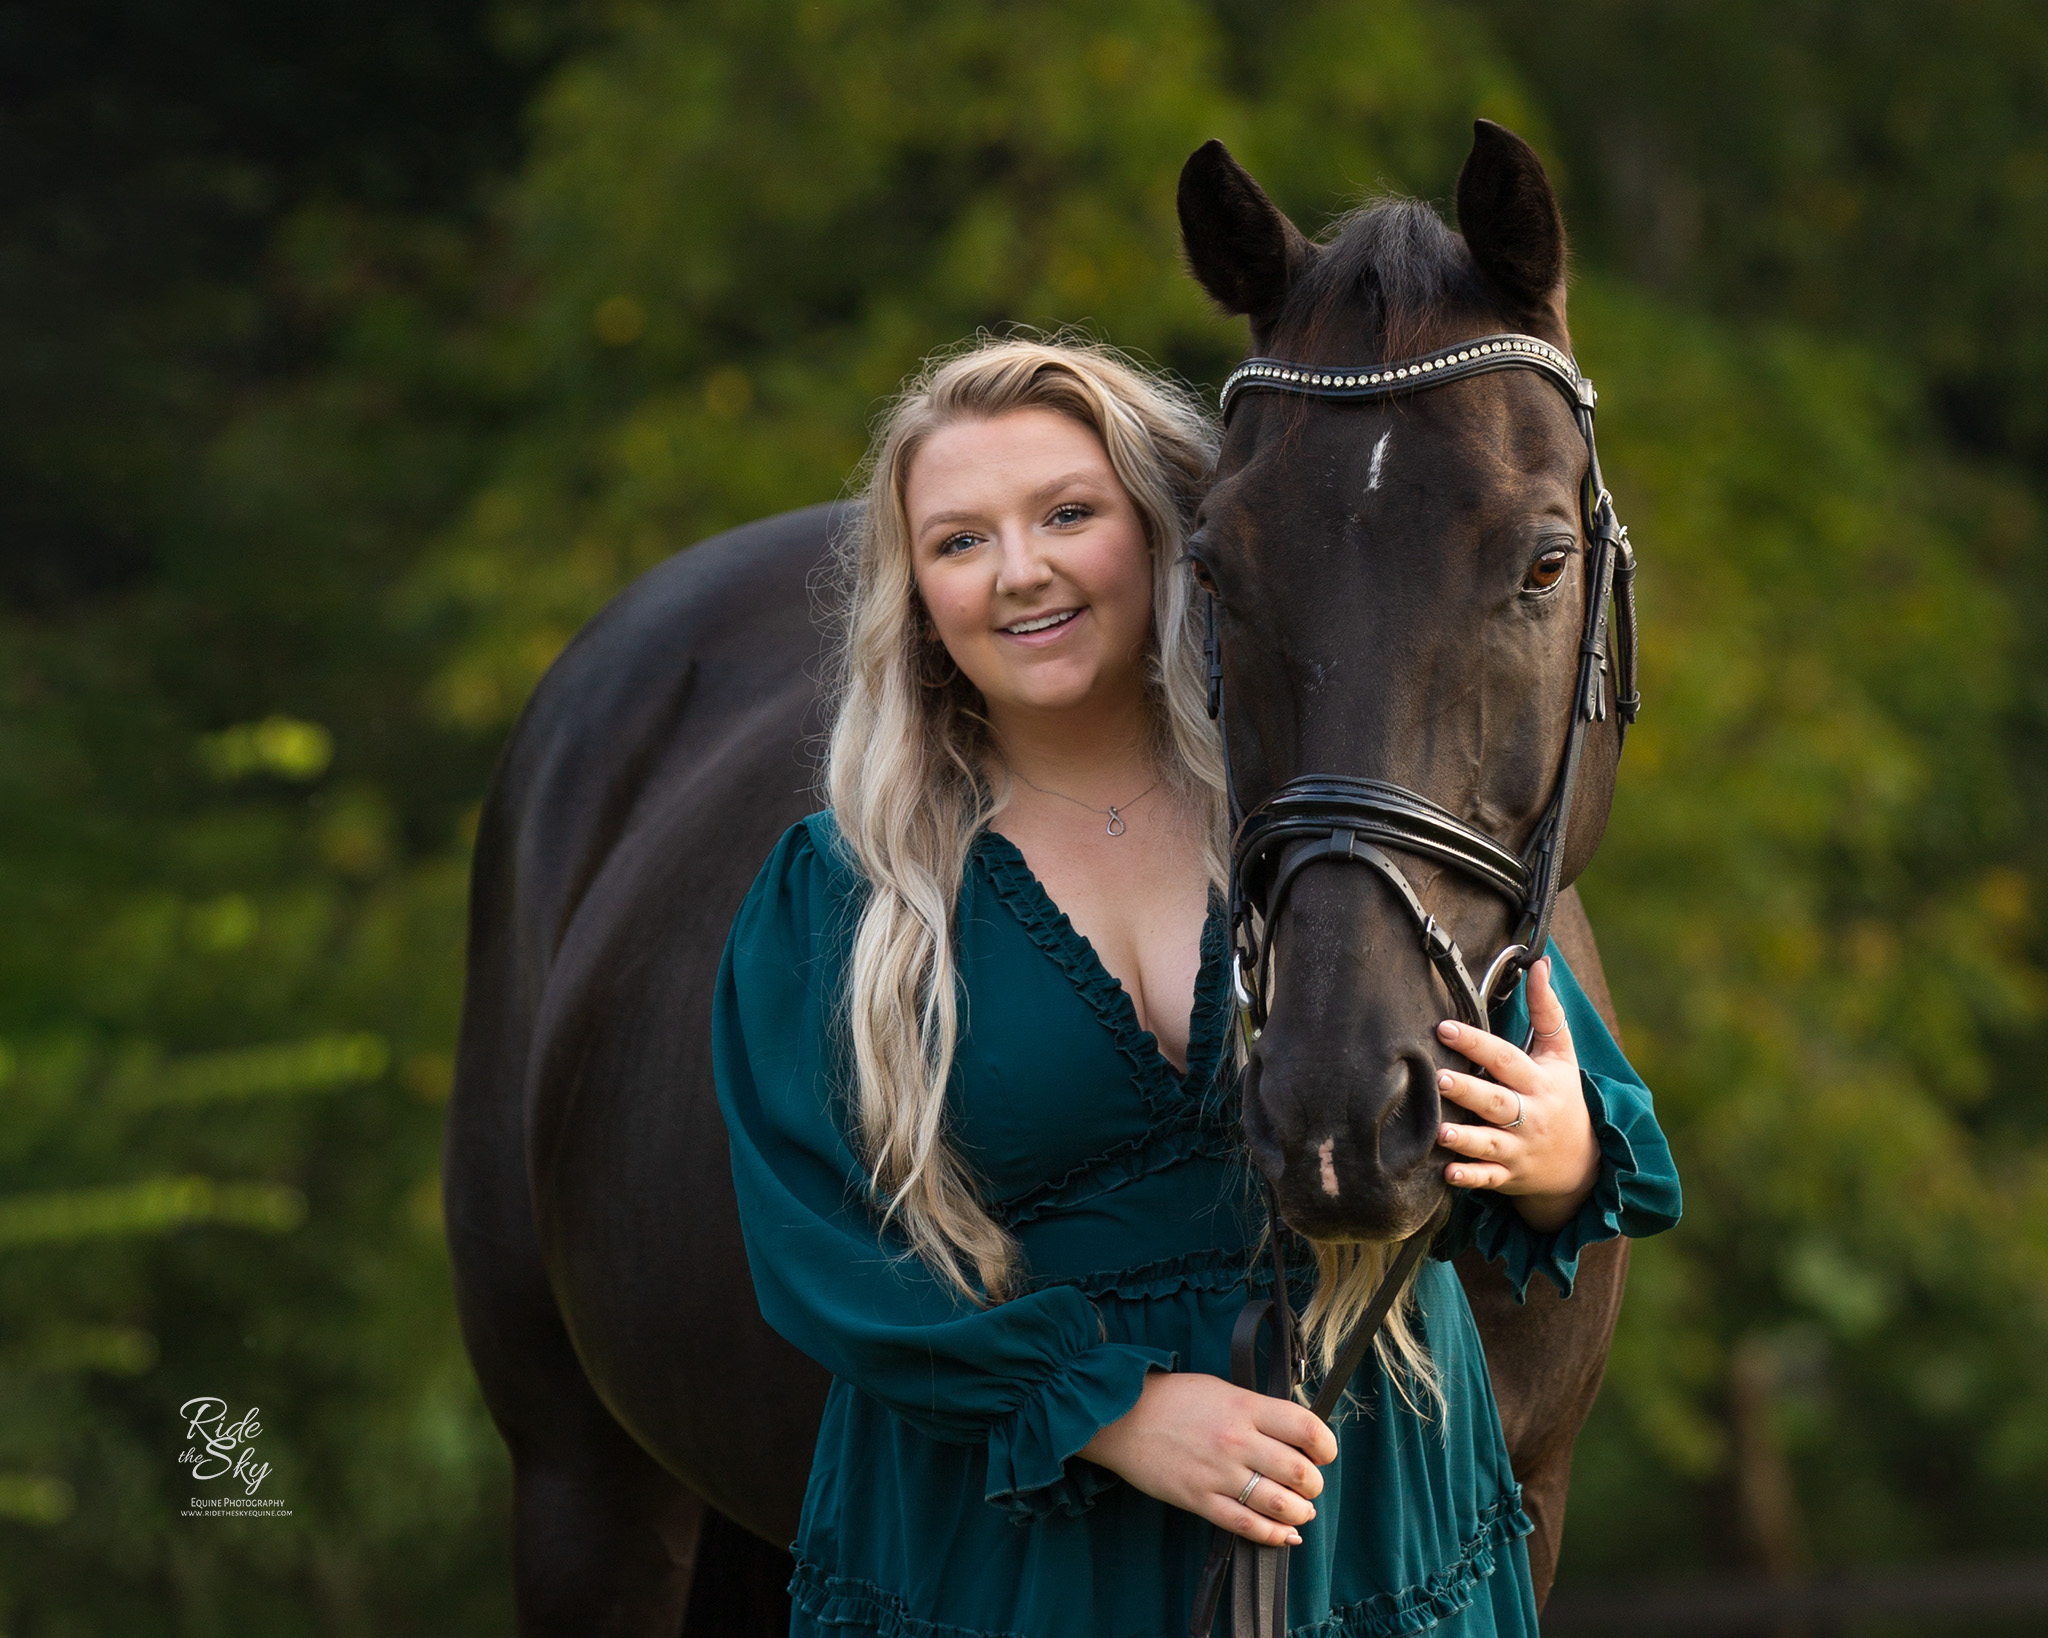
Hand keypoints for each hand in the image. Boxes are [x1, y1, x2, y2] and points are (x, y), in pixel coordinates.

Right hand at [1078, 1370, 1335, 1546]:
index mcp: (1245, 1407)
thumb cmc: (1173, 1398)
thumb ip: (1257, 1410)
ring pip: (1279, 1503)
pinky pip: (1246, 1525)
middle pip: (1300, 1471)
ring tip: (1300, 1509)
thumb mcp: (1222, 1388)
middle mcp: (1237, 1440)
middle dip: (1313, 1483)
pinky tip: (1286, 1534)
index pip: (1306, 1428)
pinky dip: (1273, 1535)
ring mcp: (1218, 1473)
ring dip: (1300, 1511)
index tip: (1324, 1452)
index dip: (1326, 1445)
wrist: (1120, 1416)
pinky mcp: (1200, 1499)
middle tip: (1309, 1483)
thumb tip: (1293, 1433)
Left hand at [1435, 957, 1599, 1233]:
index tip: (1445, 1028)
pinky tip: (1447, 1173)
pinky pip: (1489, 1179)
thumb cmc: (1561, 1097)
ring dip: (1466, 1138)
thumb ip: (1547, 1010)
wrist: (1582, 1163)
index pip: (1506, 1058)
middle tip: (1439, 1078)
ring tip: (1440, 1130)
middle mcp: (1530, 1115)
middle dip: (1470, 1091)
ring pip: (1491, 1143)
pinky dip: (1470, 1178)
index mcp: (1539, 1082)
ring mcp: (1519, 1148)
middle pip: (1498, 1102)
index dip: (1477, 1042)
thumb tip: (1539, 963)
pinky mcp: (1508, 1175)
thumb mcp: (1561, 1055)